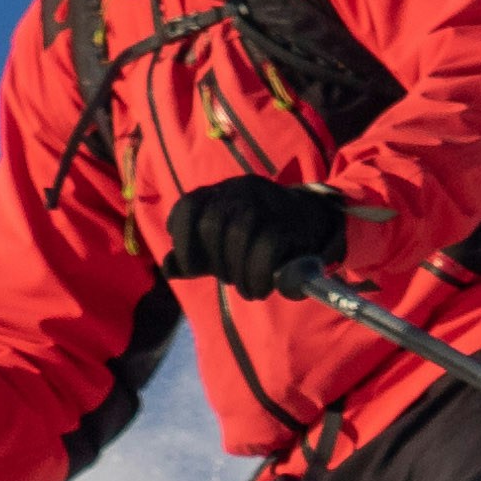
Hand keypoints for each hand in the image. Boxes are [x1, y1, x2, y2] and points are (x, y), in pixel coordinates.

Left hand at [162, 174, 351, 295]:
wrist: (310, 221)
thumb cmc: (258, 236)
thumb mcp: (222, 245)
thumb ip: (194, 255)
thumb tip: (169, 268)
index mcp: (218, 193)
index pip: (188, 207)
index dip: (182, 239)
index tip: (191, 267)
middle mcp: (240, 190)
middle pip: (213, 225)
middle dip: (217, 262)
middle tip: (229, 279)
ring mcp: (267, 202)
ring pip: (241, 234)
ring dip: (240, 272)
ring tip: (248, 289)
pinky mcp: (290, 222)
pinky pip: (268, 247)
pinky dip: (260, 274)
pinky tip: (262, 287)